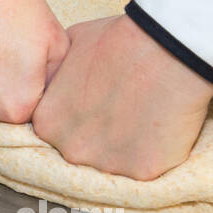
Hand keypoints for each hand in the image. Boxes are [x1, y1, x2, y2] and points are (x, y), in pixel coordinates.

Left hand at [31, 14, 212, 179]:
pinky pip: (146, 167)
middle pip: (83, 149)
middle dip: (101, 134)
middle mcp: (70, 148)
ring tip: (146, 113)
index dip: (81, 115)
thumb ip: (57, 74)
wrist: (165, 49)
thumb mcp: (69, 46)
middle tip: (124, 107)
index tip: (99, 102)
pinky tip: (163, 124)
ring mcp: (105, 163)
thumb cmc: (118, 41)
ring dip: (129, 144)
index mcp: (47, 122)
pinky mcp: (141, 171)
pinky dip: (156, 150)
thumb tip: (56, 81)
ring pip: (115, 161)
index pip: (57, 130)